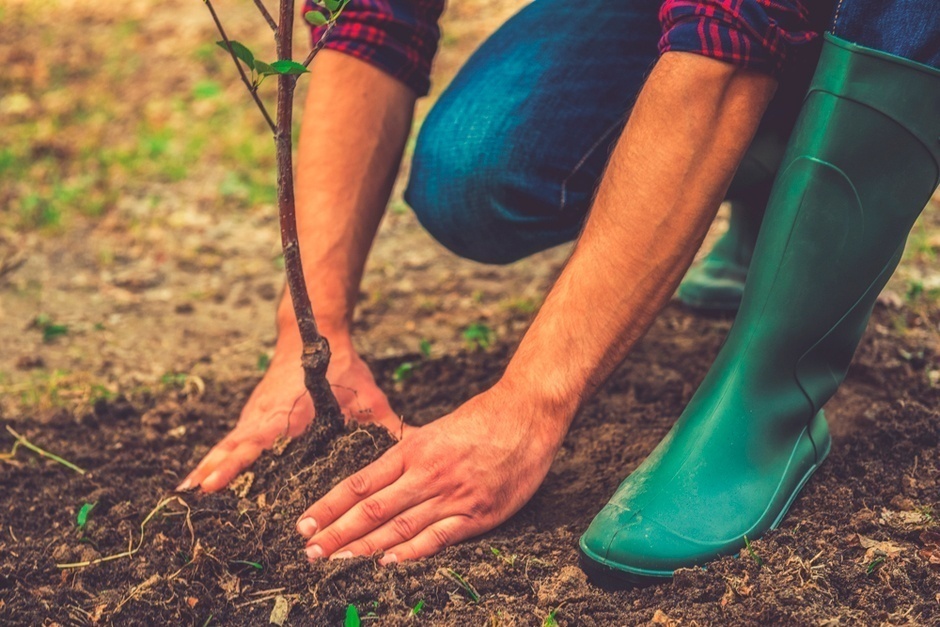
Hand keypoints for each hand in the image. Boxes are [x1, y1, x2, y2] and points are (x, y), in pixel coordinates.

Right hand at [179, 329, 409, 491]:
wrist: (312, 332)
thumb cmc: (343, 366)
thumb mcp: (368, 397)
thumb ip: (388, 425)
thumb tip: (419, 445)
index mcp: (289, 413)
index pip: (256, 442)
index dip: (233, 464)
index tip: (211, 483)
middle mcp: (265, 415)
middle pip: (233, 447)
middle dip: (213, 471)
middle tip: (191, 500)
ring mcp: (255, 414)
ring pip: (228, 444)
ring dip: (209, 466)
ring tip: (187, 496)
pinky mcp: (254, 415)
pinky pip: (232, 440)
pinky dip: (217, 457)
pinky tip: (203, 479)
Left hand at [294, 381, 567, 561]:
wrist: (528, 414)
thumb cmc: (483, 419)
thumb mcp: (436, 429)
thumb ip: (409, 452)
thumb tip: (380, 469)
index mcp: (413, 450)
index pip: (360, 483)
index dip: (330, 505)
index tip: (305, 523)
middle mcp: (427, 473)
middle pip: (372, 509)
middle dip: (337, 533)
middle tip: (309, 552)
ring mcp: (452, 496)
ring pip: (399, 526)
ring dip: (364, 547)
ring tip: (335, 562)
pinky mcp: (479, 514)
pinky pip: (439, 537)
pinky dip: (412, 552)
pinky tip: (387, 563)